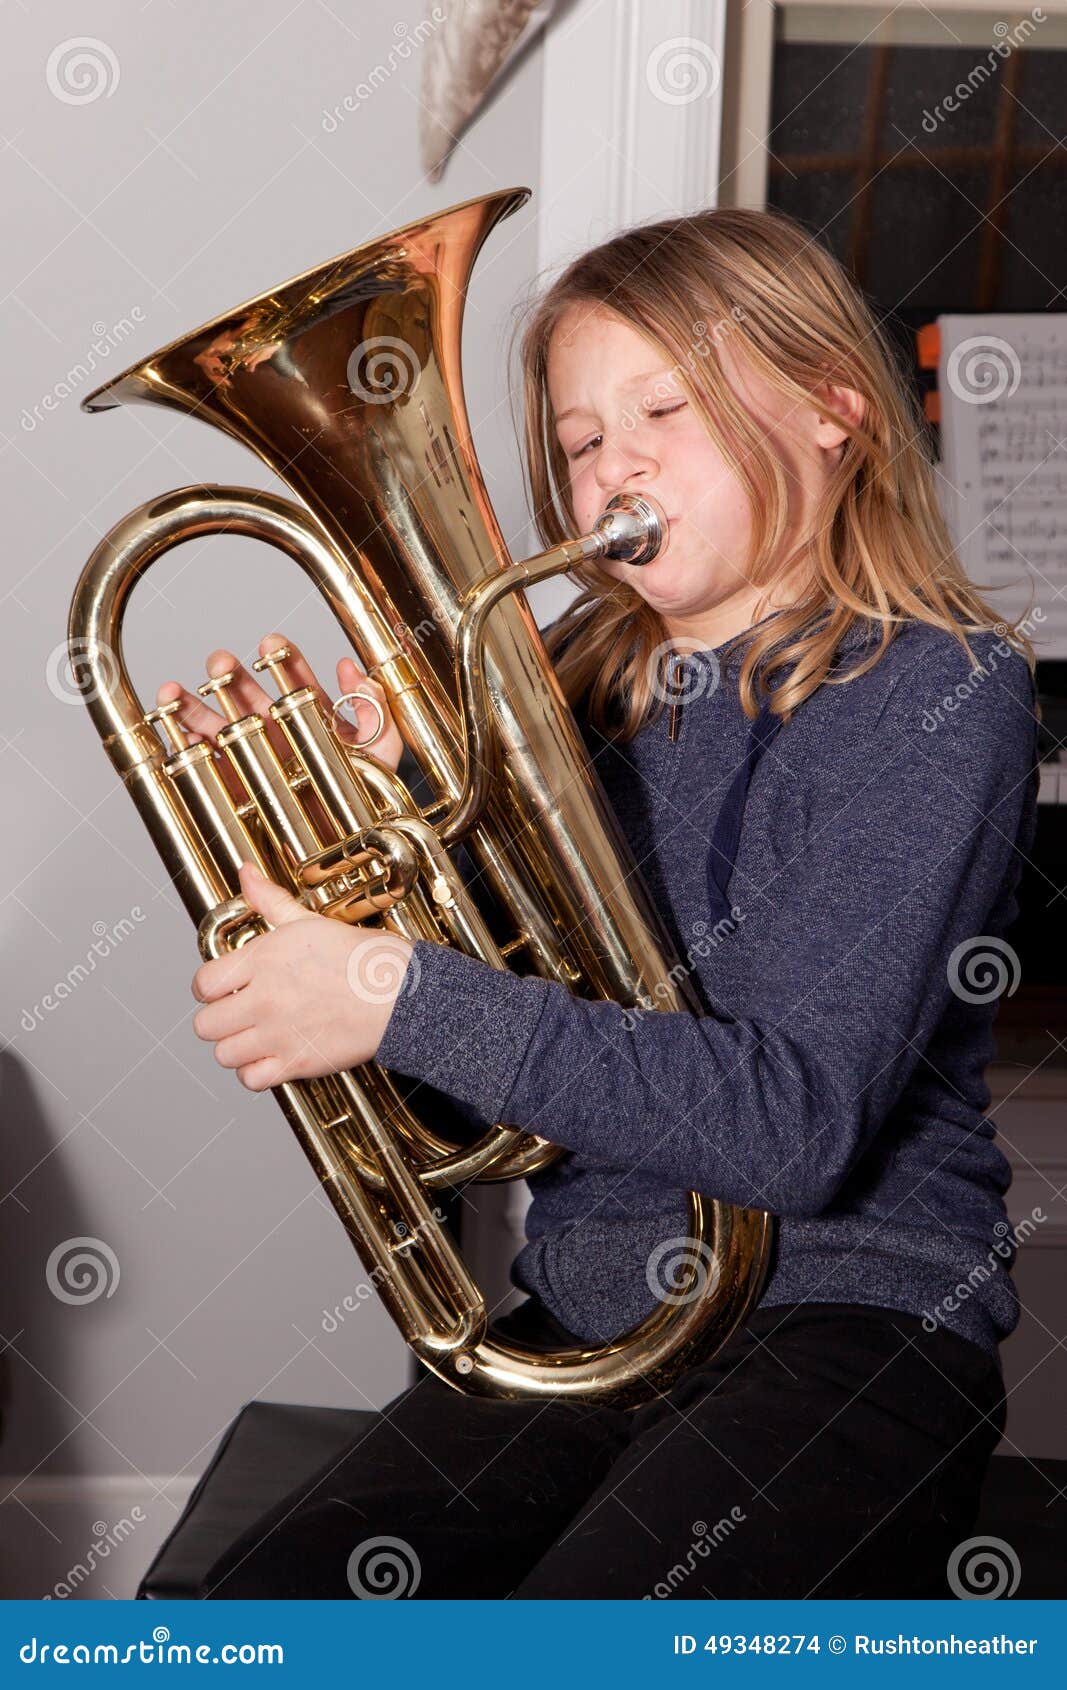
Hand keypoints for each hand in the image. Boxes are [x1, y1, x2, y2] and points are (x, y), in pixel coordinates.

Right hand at [155, 632, 403, 804]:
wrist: (344, 851)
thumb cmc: (367, 802)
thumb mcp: (381, 755)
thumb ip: (375, 711)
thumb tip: (354, 669)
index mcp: (312, 720)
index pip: (297, 682)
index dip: (286, 661)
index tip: (272, 642)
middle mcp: (279, 734)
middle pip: (248, 698)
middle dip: (231, 677)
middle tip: (219, 662)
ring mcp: (253, 758)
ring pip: (218, 726)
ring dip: (193, 707)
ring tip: (171, 691)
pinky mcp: (233, 787)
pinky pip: (206, 764)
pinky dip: (188, 749)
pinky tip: (180, 735)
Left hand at [191, 862, 414, 1091]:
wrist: (400, 995)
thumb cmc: (363, 959)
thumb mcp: (310, 921)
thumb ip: (270, 901)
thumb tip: (246, 874)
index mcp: (262, 960)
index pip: (202, 984)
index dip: (209, 989)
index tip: (223, 991)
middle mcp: (263, 999)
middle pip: (205, 1025)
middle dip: (219, 1020)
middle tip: (239, 1015)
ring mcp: (277, 1034)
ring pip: (224, 1054)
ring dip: (236, 1048)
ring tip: (255, 1038)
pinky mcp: (296, 1063)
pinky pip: (251, 1079)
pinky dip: (256, 1073)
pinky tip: (271, 1058)